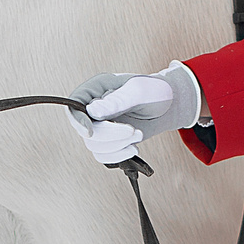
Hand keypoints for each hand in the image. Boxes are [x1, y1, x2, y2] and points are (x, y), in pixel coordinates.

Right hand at [67, 64, 203, 165]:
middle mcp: (94, 107)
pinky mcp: (109, 140)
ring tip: (138, 134)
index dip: (77, 121)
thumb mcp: (139, 91)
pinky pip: (103, 156)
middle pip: (86, 130)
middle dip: (111, 135)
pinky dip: (118, 156)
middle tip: (134, 131)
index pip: (74, 105)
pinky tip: (133, 149)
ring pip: (94, 146)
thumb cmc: (155, 91)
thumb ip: (116, 101)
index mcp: (96, 88)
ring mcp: (100, 125)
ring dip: (118, 146)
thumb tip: (91, 111)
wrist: (169, 105)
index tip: (90, 132)